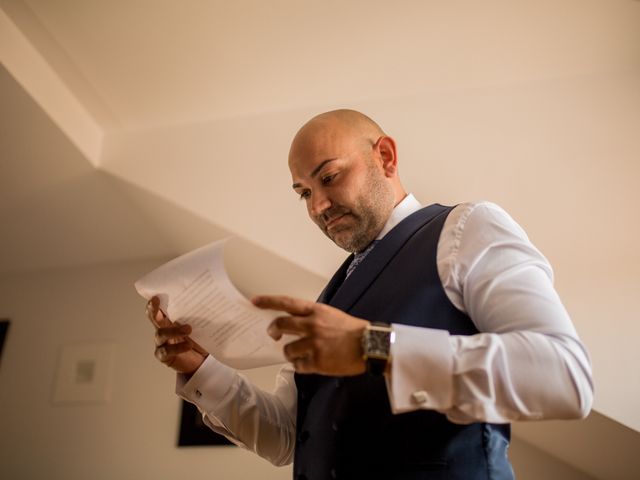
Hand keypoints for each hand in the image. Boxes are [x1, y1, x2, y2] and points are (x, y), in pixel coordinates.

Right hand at [146, 296, 206, 374]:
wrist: (203, 361)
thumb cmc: (200, 340)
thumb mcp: (201, 325)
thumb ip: (201, 315)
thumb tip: (212, 300)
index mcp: (171, 319)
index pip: (160, 308)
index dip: (155, 302)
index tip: (156, 296)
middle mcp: (164, 329)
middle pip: (154, 318)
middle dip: (153, 310)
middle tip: (157, 304)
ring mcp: (162, 342)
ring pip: (160, 334)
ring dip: (173, 330)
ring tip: (188, 329)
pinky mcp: (164, 356)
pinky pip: (166, 351)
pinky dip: (177, 348)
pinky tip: (188, 345)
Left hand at [252, 295, 367, 375]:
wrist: (370, 345)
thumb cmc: (352, 330)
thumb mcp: (331, 315)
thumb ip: (312, 317)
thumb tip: (294, 324)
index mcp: (316, 311)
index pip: (286, 303)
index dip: (268, 301)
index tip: (254, 301)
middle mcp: (312, 325)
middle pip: (280, 325)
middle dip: (272, 330)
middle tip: (273, 335)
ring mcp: (314, 344)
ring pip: (287, 349)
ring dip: (289, 353)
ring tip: (298, 354)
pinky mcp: (317, 362)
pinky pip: (299, 366)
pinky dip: (300, 366)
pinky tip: (308, 364)